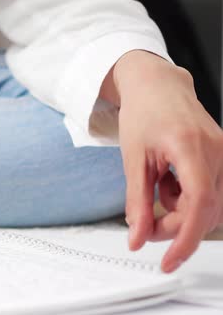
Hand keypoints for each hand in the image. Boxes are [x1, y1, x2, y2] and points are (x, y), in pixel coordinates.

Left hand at [107, 50, 222, 271]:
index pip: (198, 204)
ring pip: (211, 206)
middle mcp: (217, 151)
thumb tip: (137, 238)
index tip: (168, 261)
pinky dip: (188, 200)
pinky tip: (169, 184)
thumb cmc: (143, 114)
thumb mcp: (133, 160)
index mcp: (191, 148)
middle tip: (145, 227)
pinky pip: (211, 193)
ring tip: (156, 193)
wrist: (157, 87)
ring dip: (182, 214)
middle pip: (205, 211)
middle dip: (175, 228)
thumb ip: (137, 201)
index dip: (184, 238)